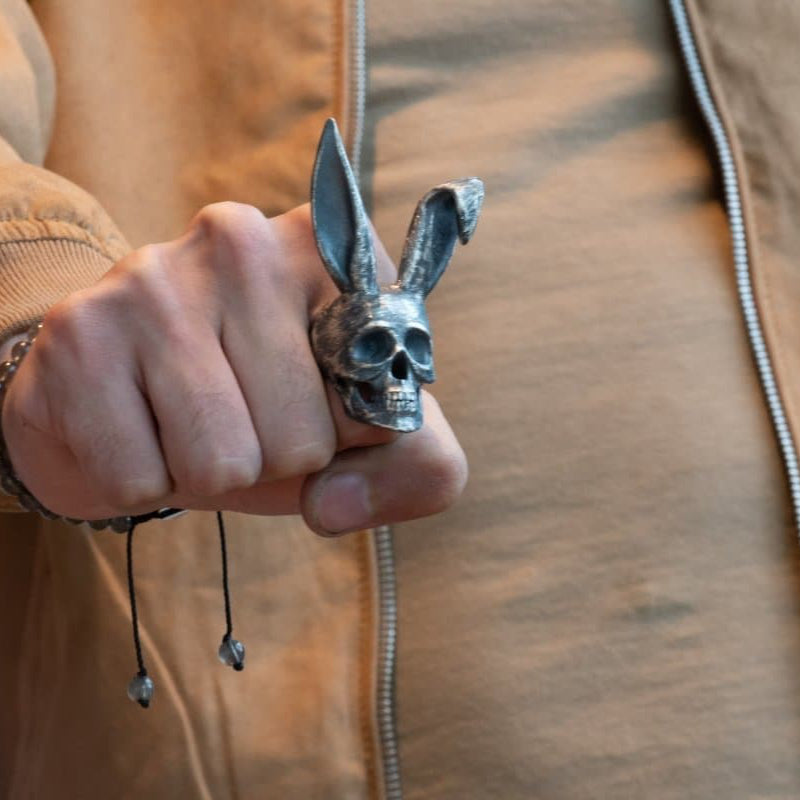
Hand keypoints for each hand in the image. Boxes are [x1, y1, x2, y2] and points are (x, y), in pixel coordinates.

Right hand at [2, 203, 466, 533]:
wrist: (128, 397)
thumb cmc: (257, 409)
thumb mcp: (357, 436)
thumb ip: (415, 467)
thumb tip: (333, 503)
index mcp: (329, 256)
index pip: (381, 398)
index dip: (350, 433)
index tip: (315, 405)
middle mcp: (245, 241)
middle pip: (303, 438)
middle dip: (274, 460)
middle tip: (241, 420)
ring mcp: (156, 278)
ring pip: (223, 462)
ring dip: (208, 474)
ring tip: (189, 425)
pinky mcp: (80, 330)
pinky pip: (139, 479)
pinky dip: (141, 480)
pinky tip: (135, 427)